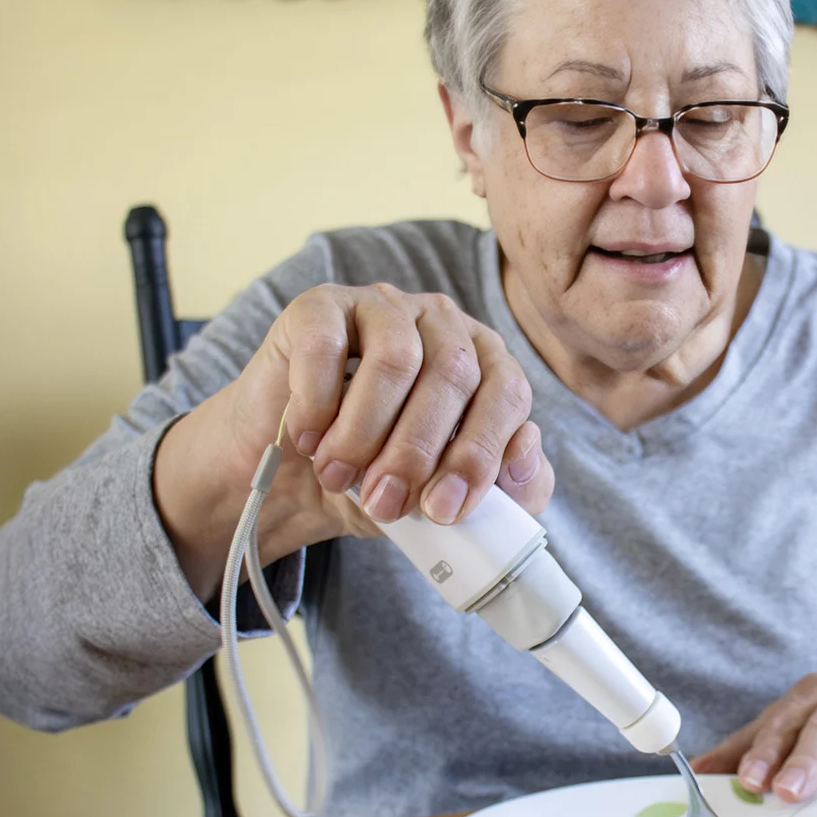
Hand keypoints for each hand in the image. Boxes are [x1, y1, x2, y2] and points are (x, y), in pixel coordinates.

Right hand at [155, 283, 553, 597]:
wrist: (291, 479)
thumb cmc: (378, 480)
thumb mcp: (444, 498)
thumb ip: (507, 490)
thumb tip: (526, 454)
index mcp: (486, 362)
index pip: (507, 393)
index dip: (479, 454)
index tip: (443, 509)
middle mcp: (443, 324)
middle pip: (453, 375)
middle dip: (418, 452)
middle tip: (385, 502)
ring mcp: (382, 307)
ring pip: (396, 359)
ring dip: (365, 432)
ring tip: (338, 475)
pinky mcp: (320, 307)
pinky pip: (327, 344)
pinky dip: (316, 403)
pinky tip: (307, 439)